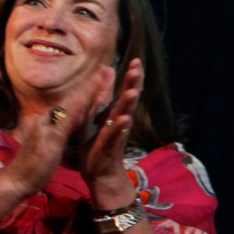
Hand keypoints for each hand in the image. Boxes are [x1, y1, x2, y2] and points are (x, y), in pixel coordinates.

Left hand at [81, 58, 143, 206]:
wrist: (100, 173)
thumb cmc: (98, 144)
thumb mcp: (96, 116)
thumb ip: (102, 96)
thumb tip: (106, 72)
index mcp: (115, 112)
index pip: (125, 90)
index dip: (131, 76)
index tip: (136, 60)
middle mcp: (120, 120)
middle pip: (129, 98)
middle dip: (133, 83)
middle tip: (137, 67)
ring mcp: (117, 133)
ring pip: (125, 115)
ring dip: (129, 103)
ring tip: (133, 91)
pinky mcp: (110, 146)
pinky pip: (116, 135)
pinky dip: (120, 127)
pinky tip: (124, 119)